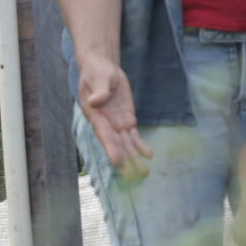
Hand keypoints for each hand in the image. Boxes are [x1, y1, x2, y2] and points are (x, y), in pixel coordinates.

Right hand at [77, 55, 152, 178]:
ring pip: (127, 144)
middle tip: (133, 177)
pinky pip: (134, 135)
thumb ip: (99, 90)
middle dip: (125, 161)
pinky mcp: (127, 119)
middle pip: (117, 145)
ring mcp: (117, 123)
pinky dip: (140, 145)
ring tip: (144, 173)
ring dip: (134, 158)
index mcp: (96, 115)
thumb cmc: (97, 71)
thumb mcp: (98, 77)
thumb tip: (96, 101)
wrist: (103, 68)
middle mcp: (106, 124)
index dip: (111, 148)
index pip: (104, 135)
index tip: (118, 162)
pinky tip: (149, 155)